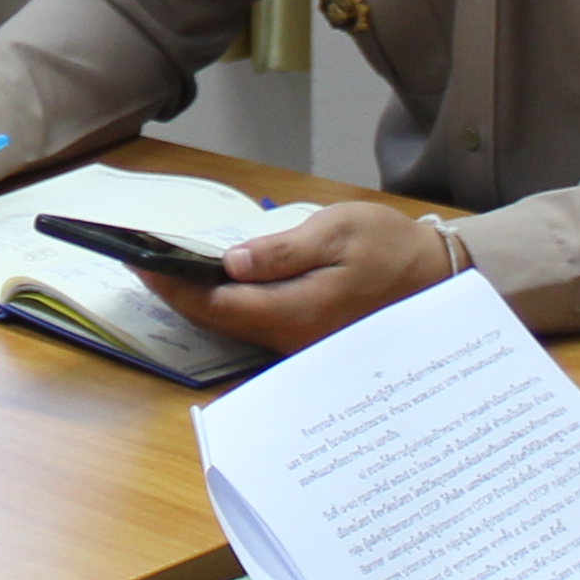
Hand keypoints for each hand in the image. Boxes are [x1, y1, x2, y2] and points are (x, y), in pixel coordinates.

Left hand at [139, 203, 457, 352]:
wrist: (440, 281)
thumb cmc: (391, 250)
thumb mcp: (337, 234)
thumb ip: (282, 252)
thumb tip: (231, 262)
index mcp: (296, 313)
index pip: (216, 306)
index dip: (172, 287)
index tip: (139, 264)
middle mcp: (291, 340)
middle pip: (218, 321)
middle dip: (176, 295)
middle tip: (138, 264)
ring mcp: (299, 345)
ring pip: (234, 326)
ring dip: (198, 301)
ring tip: (164, 269)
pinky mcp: (306, 339)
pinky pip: (254, 325)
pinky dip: (226, 305)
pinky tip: (212, 283)